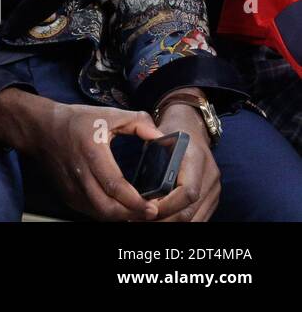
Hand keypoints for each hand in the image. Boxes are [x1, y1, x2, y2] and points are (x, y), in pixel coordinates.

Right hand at [22, 97, 163, 220]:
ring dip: (120, 216)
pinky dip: (107, 213)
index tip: (153, 206)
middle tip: (150, 212)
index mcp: (91, 152)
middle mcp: (79, 173)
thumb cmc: (74, 121)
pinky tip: (119, 208)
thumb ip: (138, 123)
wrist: (40, 127)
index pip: (115, 186)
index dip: (135, 201)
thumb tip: (160, 137)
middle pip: (107, 207)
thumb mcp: (108, 114)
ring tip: (137, 212)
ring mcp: (71, 187)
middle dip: (132, 214)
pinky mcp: (67, 194)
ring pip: (99, 213)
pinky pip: (90, 211)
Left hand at [150, 103, 220, 221]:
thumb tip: (135, 190)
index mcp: (196, 159)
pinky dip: (181, 222)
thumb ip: (152, 160)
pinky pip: (199, 216)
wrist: (192, 125)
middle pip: (191, 211)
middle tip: (141, 220)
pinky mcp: (213, 196)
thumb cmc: (171, 131)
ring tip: (148, 222)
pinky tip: (163, 221)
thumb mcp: (159, 138)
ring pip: (196, 218)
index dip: (168, 205)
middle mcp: (210, 176)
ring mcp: (214, 188)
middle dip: (166, 220)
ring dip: (172, 224)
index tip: (147, 208)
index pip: (188, 192)